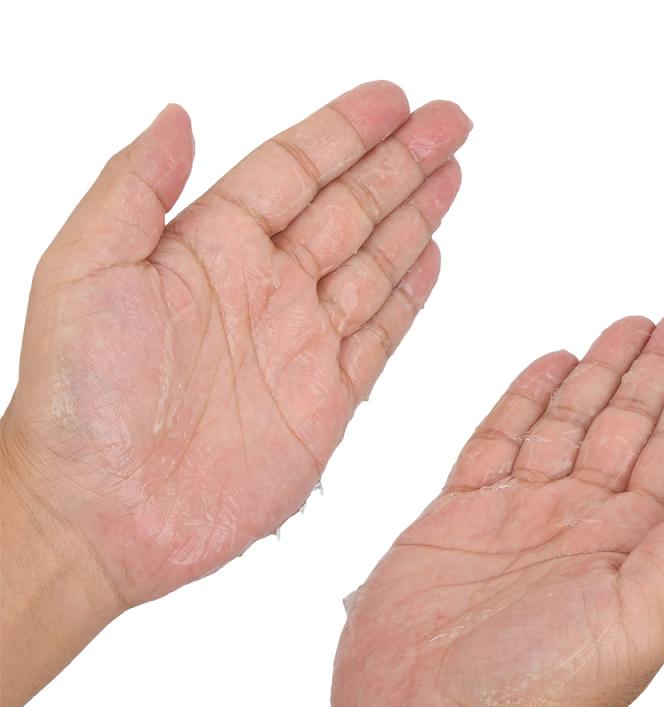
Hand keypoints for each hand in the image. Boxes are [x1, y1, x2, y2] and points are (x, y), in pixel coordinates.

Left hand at [1, 82, 469, 605]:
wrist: (104, 516)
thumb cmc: (78, 402)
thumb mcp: (82, 272)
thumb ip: (132, 188)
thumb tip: (176, 115)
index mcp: (210, 250)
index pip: (294, 169)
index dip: (346, 131)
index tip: (394, 100)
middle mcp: (263, 289)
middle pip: (349, 206)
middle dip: (403, 161)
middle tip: (450, 122)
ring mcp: (300, 344)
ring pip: (374, 262)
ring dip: (416, 216)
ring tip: (452, 173)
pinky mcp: (326, 401)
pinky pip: (381, 334)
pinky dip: (410, 295)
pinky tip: (430, 257)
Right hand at [332, 311, 663, 706]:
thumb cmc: (532, 701)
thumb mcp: (633, 624)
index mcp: (625, 547)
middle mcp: (574, 523)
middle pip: (622, 426)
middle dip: (651, 371)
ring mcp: (513, 514)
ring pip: (562, 423)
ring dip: (594, 375)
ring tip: (624, 330)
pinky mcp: (455, 513)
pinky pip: (494, 440)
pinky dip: (521, 401)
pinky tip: (547, 368)